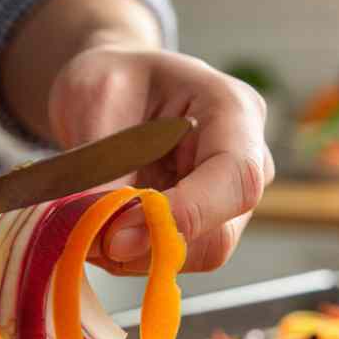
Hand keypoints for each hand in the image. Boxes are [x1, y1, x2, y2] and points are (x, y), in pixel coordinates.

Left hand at [47, 44, 272, 272]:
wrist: (118, 90)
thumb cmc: (113, 80)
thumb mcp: (96, 100)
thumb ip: (105, 164)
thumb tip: (105, 232)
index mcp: (234, 110)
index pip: (234, 177)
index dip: (183, 215)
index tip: (119, 233)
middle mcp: (250, 160)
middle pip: (221, 233)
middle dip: (151, 247)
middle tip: (89, 238)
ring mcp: (232, 200)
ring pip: (199, 255)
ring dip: (138, 258)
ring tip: (88, 232)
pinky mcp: (208, 226)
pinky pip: (178, 257)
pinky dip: (135, 257)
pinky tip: (103, 233)